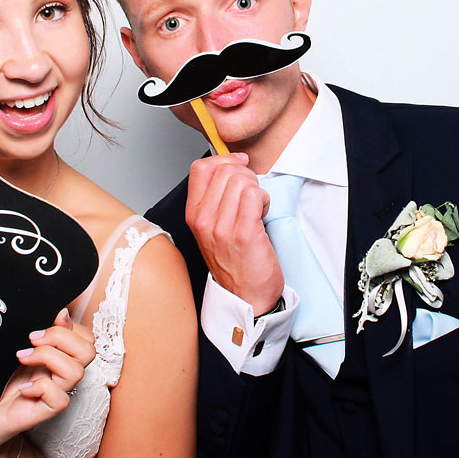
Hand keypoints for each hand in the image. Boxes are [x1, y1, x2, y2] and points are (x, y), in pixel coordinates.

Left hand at [0, 308, 94, 457]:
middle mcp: (60, 374)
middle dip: (60, 337)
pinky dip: (40, 388)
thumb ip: (42, 332)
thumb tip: (63, 312)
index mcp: (58, 356)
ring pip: (76, 372)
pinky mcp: (44, 413)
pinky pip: (60, 399)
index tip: (38, 328)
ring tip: (22, 358)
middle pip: (89, 351)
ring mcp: (54, 393)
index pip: (87, 338)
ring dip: (47, 357)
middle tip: (31, 340)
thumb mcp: (17, 347)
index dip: (69, 328)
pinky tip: (22, 387)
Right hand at [186, 153, 283, 314]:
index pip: (200, 168)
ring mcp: (222, 227)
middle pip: (225, 170)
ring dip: (257, 188)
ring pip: (241, 180)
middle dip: (246, 174)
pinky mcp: (244, 234)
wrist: (246, 298)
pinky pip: (255, 195)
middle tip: (252, 194)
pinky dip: (264, 199)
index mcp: (194, 214)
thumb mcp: (213, 228)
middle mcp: (203, 219)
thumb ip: (215, 198)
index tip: (239, 164)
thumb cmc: (235, 262)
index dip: (223, 159)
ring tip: (257, 207)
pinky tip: (262, 214)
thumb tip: (230, 166)